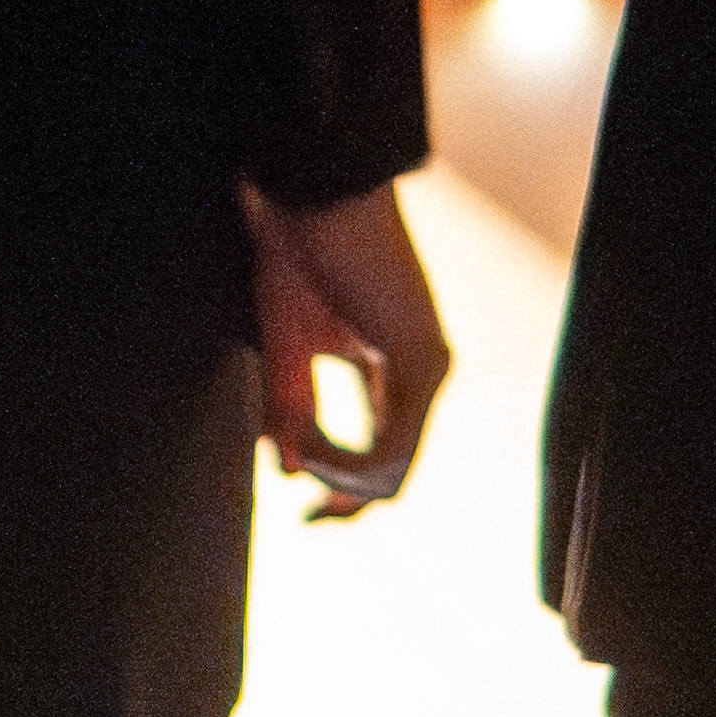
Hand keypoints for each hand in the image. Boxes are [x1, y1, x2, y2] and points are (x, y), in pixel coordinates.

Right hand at [243, 176, 447, 517]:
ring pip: (395, 464)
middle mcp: (421, 373)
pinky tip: (311, 451)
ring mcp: (429, 368)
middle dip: (348, 502)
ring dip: (338, 476)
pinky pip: (392, 444)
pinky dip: (347, 459)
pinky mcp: (423, 363)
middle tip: (310, 523)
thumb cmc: (297, 255)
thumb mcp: (286, 350)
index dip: (344, 493)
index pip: (383, 451)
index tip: (305, 517)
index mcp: (392, 369)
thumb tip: (292, 474)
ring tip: (297, 458)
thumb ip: (292, 413)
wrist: (313, 193)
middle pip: (395, 468)